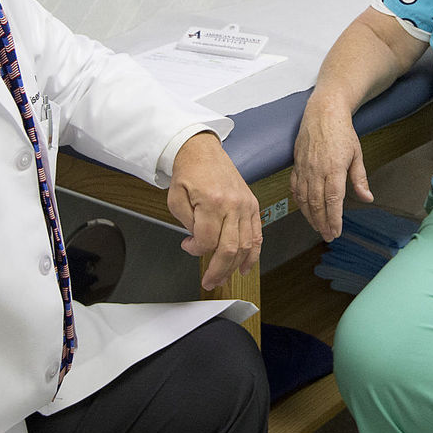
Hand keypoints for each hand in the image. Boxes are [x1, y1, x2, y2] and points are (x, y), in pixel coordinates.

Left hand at [166, 133, 261, 289]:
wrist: (203, 150)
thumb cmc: (189, 171)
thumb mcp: (175, 197)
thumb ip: (186, 223)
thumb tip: (198, 242)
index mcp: (212, 201)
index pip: (206, 241)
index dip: (195, 250)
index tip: (188, 246)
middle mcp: (232, 204)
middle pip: (229, 249)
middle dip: (218, 270)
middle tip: (210, 281)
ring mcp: (246, 205)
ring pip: (245, 245)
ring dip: (234, 267)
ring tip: (224, 278)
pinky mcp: (252, 204)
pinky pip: (257, 235)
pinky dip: (253, 254)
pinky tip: (246, 266)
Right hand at [291, 99, 372, 241]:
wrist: (323, 112)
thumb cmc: (342, 132)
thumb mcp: (356, 154)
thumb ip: (359, 178)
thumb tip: (367, 198)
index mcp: (334, 168)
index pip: (332, 200)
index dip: (333, 219)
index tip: (336, 232)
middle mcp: (316, 170)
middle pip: (316, 203)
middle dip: (322, 222)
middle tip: (327, 236)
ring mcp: (304, 167)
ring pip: (304, 198)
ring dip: (310, 216)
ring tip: (317, 227)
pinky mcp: (296, 164)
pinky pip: (294, 187)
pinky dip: (298, 201)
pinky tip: (304, 209)